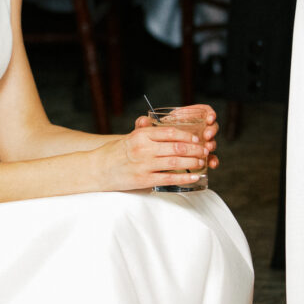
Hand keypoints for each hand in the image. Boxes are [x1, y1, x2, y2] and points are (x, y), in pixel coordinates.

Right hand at [95, 105, 218, 190]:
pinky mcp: (144, 180)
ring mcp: (144, 165)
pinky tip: (195, 176)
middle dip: (195, 149)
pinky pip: (169, 178)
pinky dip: (185, 177)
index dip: (187, 135)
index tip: (197, 139)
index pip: (170, 132)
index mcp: (141, 136)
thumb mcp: (130, 137)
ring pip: (176, 161)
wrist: (98, 169)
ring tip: (202, 162)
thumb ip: (146, 131)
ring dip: (193, 162)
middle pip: (177, 147)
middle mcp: (144, 149)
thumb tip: (157, 123)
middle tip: (205, 150)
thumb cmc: (115, 152)